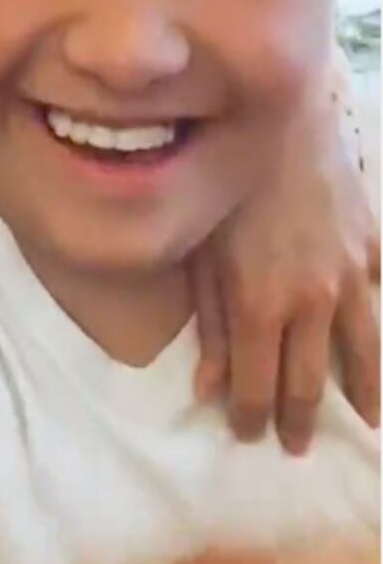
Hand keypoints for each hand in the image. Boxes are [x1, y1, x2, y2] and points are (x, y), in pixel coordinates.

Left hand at [192, 87, 378, 453]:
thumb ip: (206, 326)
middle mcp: (310, 303)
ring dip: (363, 393)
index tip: (247, 436)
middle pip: (309, 382)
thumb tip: (205, 390)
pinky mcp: (371, 247)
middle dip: (300, 420)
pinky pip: (379, 295)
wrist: (281, 117)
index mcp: (258, 308)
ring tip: (366, 422)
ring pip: (362, 353)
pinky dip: (376, 324)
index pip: (255, 387)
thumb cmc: (224, 185)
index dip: (250, 419)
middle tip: (297, 446)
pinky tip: (375, 343)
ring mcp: (350, 277)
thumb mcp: (198, 256)